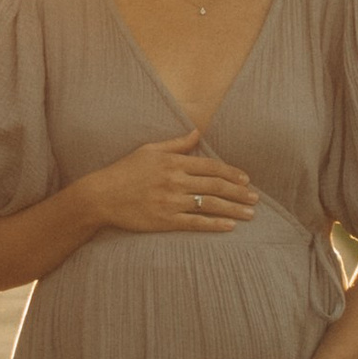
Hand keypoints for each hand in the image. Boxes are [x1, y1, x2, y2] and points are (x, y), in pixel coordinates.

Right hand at [88, 130, 257, 237]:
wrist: (101, 196)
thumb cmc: (125, 171)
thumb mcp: (149, 150)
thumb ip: (176, 143)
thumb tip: (197, 132)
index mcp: (173, 162)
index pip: (211, 167)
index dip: (232, 173)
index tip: (246, 180)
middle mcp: (175, 181)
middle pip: (215, 186)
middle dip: (239, 193)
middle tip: (255, 198)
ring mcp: (171, 201)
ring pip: (209, 205)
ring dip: (233, 209)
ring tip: (249, 214)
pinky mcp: (165, 220)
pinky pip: (195, 223)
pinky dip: (214, 224)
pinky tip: (229, 226)